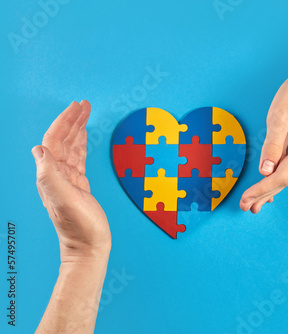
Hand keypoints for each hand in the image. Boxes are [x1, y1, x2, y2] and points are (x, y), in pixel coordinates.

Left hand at [32, 101, 110, 262]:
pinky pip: (79, 158)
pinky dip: (82, 144)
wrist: (88, 247)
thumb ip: (49, 175)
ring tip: (86, 113)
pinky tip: (85, 137)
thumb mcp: (63, 200)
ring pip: (71, 147)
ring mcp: (68, 180)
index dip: (64, 122)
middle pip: (63, 140)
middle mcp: (56, 175)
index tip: (76, 107)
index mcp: (51, 176)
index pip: (54, 141)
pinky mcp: (79, 185)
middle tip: (84, 104)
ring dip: (78, 129)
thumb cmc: (79, 228)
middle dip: (73, 120)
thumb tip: (38, 149)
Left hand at [240, 67, 287, 212]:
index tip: (246, 198)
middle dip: (264, 195)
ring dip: (269, 190)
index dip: (262, 189)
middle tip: (245, 208)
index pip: (281, 176)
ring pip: (286, 175)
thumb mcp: (281, 114)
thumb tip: (266, 170)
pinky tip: (268, 188)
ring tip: (253, 204)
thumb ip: (273, 143)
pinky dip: (276, 178)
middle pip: (284, 180)